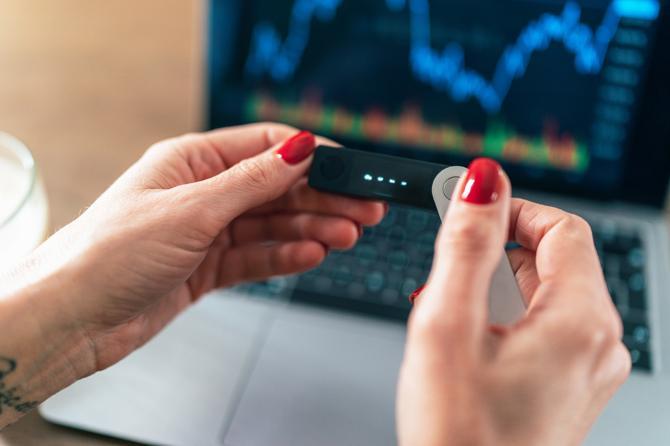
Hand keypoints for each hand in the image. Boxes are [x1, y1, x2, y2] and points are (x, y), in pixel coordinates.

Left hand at [12, 123, 384, 373]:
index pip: (265, 147)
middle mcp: (202, 193)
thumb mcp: (191, 209)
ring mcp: (206, 231)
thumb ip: (252, 182)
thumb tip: (302, 149)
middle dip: (322, 198)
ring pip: (272, 225)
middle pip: (276, 189)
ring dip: (311, 229)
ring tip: (347, 235)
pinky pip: (257, 257)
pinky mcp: (207, 268)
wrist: (74, 318)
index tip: (350, 168)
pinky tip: (312, 254)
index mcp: (191, 161)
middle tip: (365, 209)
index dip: (312, 156)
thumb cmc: (109, 252)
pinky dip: (285, 256)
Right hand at [397, 159, 629, 445]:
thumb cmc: (459, 436)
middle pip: (552, 263)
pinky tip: (467, 341)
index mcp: (581, 322)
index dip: (513, 209)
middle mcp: (597, 344)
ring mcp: (585, 370)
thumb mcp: (448, 325)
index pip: (562, 229)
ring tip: (450, 314)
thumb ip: (466, 245)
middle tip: (447, 261)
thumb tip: (483, 183)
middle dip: (495, 254)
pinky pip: (542, 331)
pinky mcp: (566, 389)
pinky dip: (504, 320)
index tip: (470, 203)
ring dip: (494, 290)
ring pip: (543, 297)